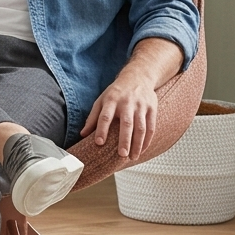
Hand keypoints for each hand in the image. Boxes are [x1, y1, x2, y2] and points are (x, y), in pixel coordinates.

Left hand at [79, 38, 181, 159]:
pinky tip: (142, 150)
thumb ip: (92, 117)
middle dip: (124, 140)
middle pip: (126, 123)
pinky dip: (147, 140)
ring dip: (137, 144)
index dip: (102, 130)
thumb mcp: (101, 100)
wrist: (138, 77)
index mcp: (111, 100)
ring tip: (133, 157)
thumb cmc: (116, 92)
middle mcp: (127, 103)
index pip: (105, 116)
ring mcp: (141, 106)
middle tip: (122, 155)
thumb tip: (82, 134)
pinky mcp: (152, 109)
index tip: (99, 143)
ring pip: (141, 127)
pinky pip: (151, 127)